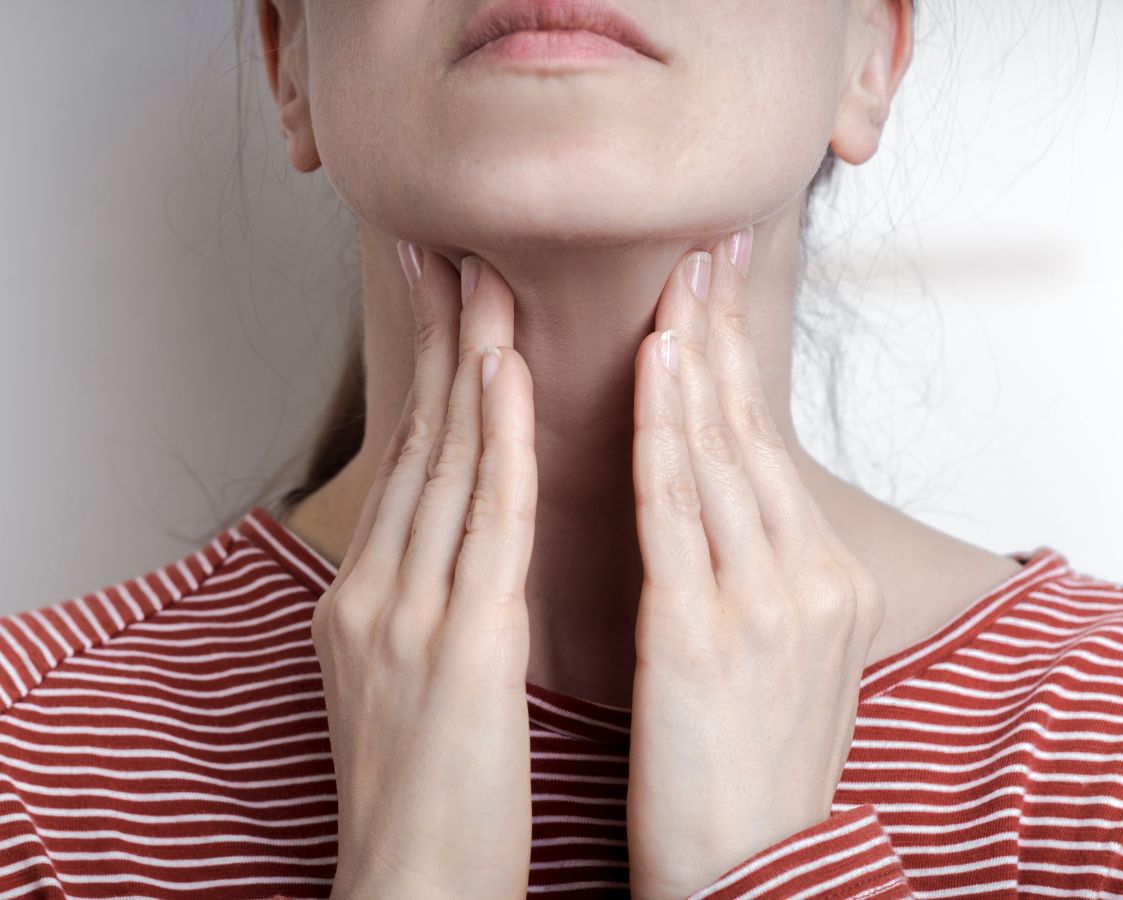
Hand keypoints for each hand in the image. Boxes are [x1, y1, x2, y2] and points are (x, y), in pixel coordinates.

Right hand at [312, 244, 536, 899]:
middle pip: (415, 444)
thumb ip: (430, 602)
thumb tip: (462, 548)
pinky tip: (504, 380)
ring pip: (444, 466)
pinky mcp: (455, 647)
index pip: (408, 466)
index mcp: (368, 599)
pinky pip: (481, 526)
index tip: (447, 306)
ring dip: (467, 367)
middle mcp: (376, 590)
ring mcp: (407, 614)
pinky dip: (494, 445)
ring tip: (485, 279)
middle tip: (452, 250)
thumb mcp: (413, 681)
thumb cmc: (427, 795)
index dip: (428, 378)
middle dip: (438, 342)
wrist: (410, 889)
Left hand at [626, 228, 885, 899]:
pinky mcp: (706, 634)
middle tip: (704, 248)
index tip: (713, 296)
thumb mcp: (788, 664)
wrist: (758, 875)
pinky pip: (680, 513)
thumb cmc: (754, 777)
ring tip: (672, 283)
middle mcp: (809, 577)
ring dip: (691, 362)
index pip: (767, 452)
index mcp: (826, 582)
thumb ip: (770, 579)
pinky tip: (649, 369)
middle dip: (722, 335)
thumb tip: (736, 512)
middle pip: (752, 433)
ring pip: (720, 456)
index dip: (735, 369)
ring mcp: (764, 601)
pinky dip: (664, 433)